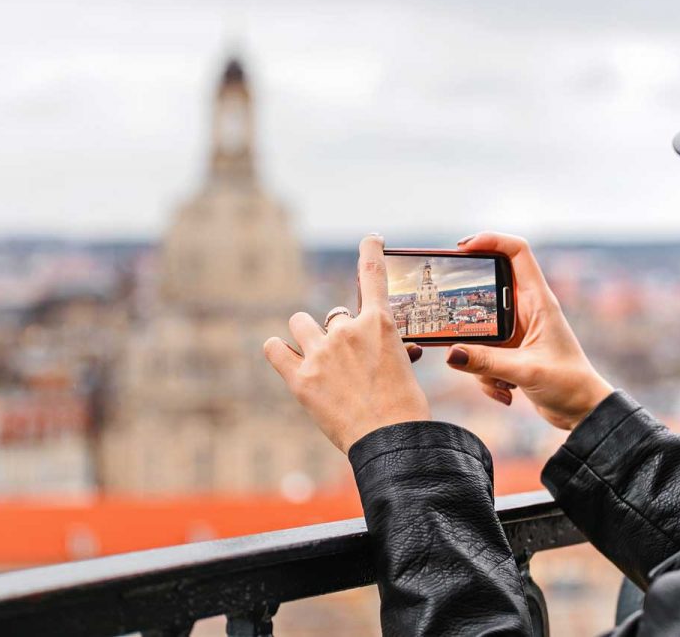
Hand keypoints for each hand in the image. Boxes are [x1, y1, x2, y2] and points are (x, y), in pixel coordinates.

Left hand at [264, 234, 430, 452]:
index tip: (370, 238)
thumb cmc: (405, 410)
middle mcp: (347, 330)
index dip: (370, 250)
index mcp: (380, 324)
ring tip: (317, 357)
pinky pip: (274, 349)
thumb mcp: (404, 369)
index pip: (373, 273)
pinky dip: (277, 350)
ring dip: (307, 336)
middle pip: (333, 316)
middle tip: (350, 363)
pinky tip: (282, 355)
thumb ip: (386, 348)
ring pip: (300, 323)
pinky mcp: (300, 378)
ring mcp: (321, 352)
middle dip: (340, 334)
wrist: (391, 442)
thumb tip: (386, 348)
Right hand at [447, 232, 612, 429]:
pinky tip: (506, 393)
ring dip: (480, 358)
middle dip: (469, 309)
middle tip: (450, 314)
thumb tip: (450, 353)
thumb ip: (486, 361)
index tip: (462, 248)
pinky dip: (486, 375)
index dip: (491, 241)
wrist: (583, 413)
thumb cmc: (569, 385)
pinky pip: (483, 353)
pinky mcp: (510, 351)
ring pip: (480, 328)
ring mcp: (517, 330)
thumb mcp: (525, 371)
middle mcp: (527, 310)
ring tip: (500, 381)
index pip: (517, 252)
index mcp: (539, 301)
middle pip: (489, 289)